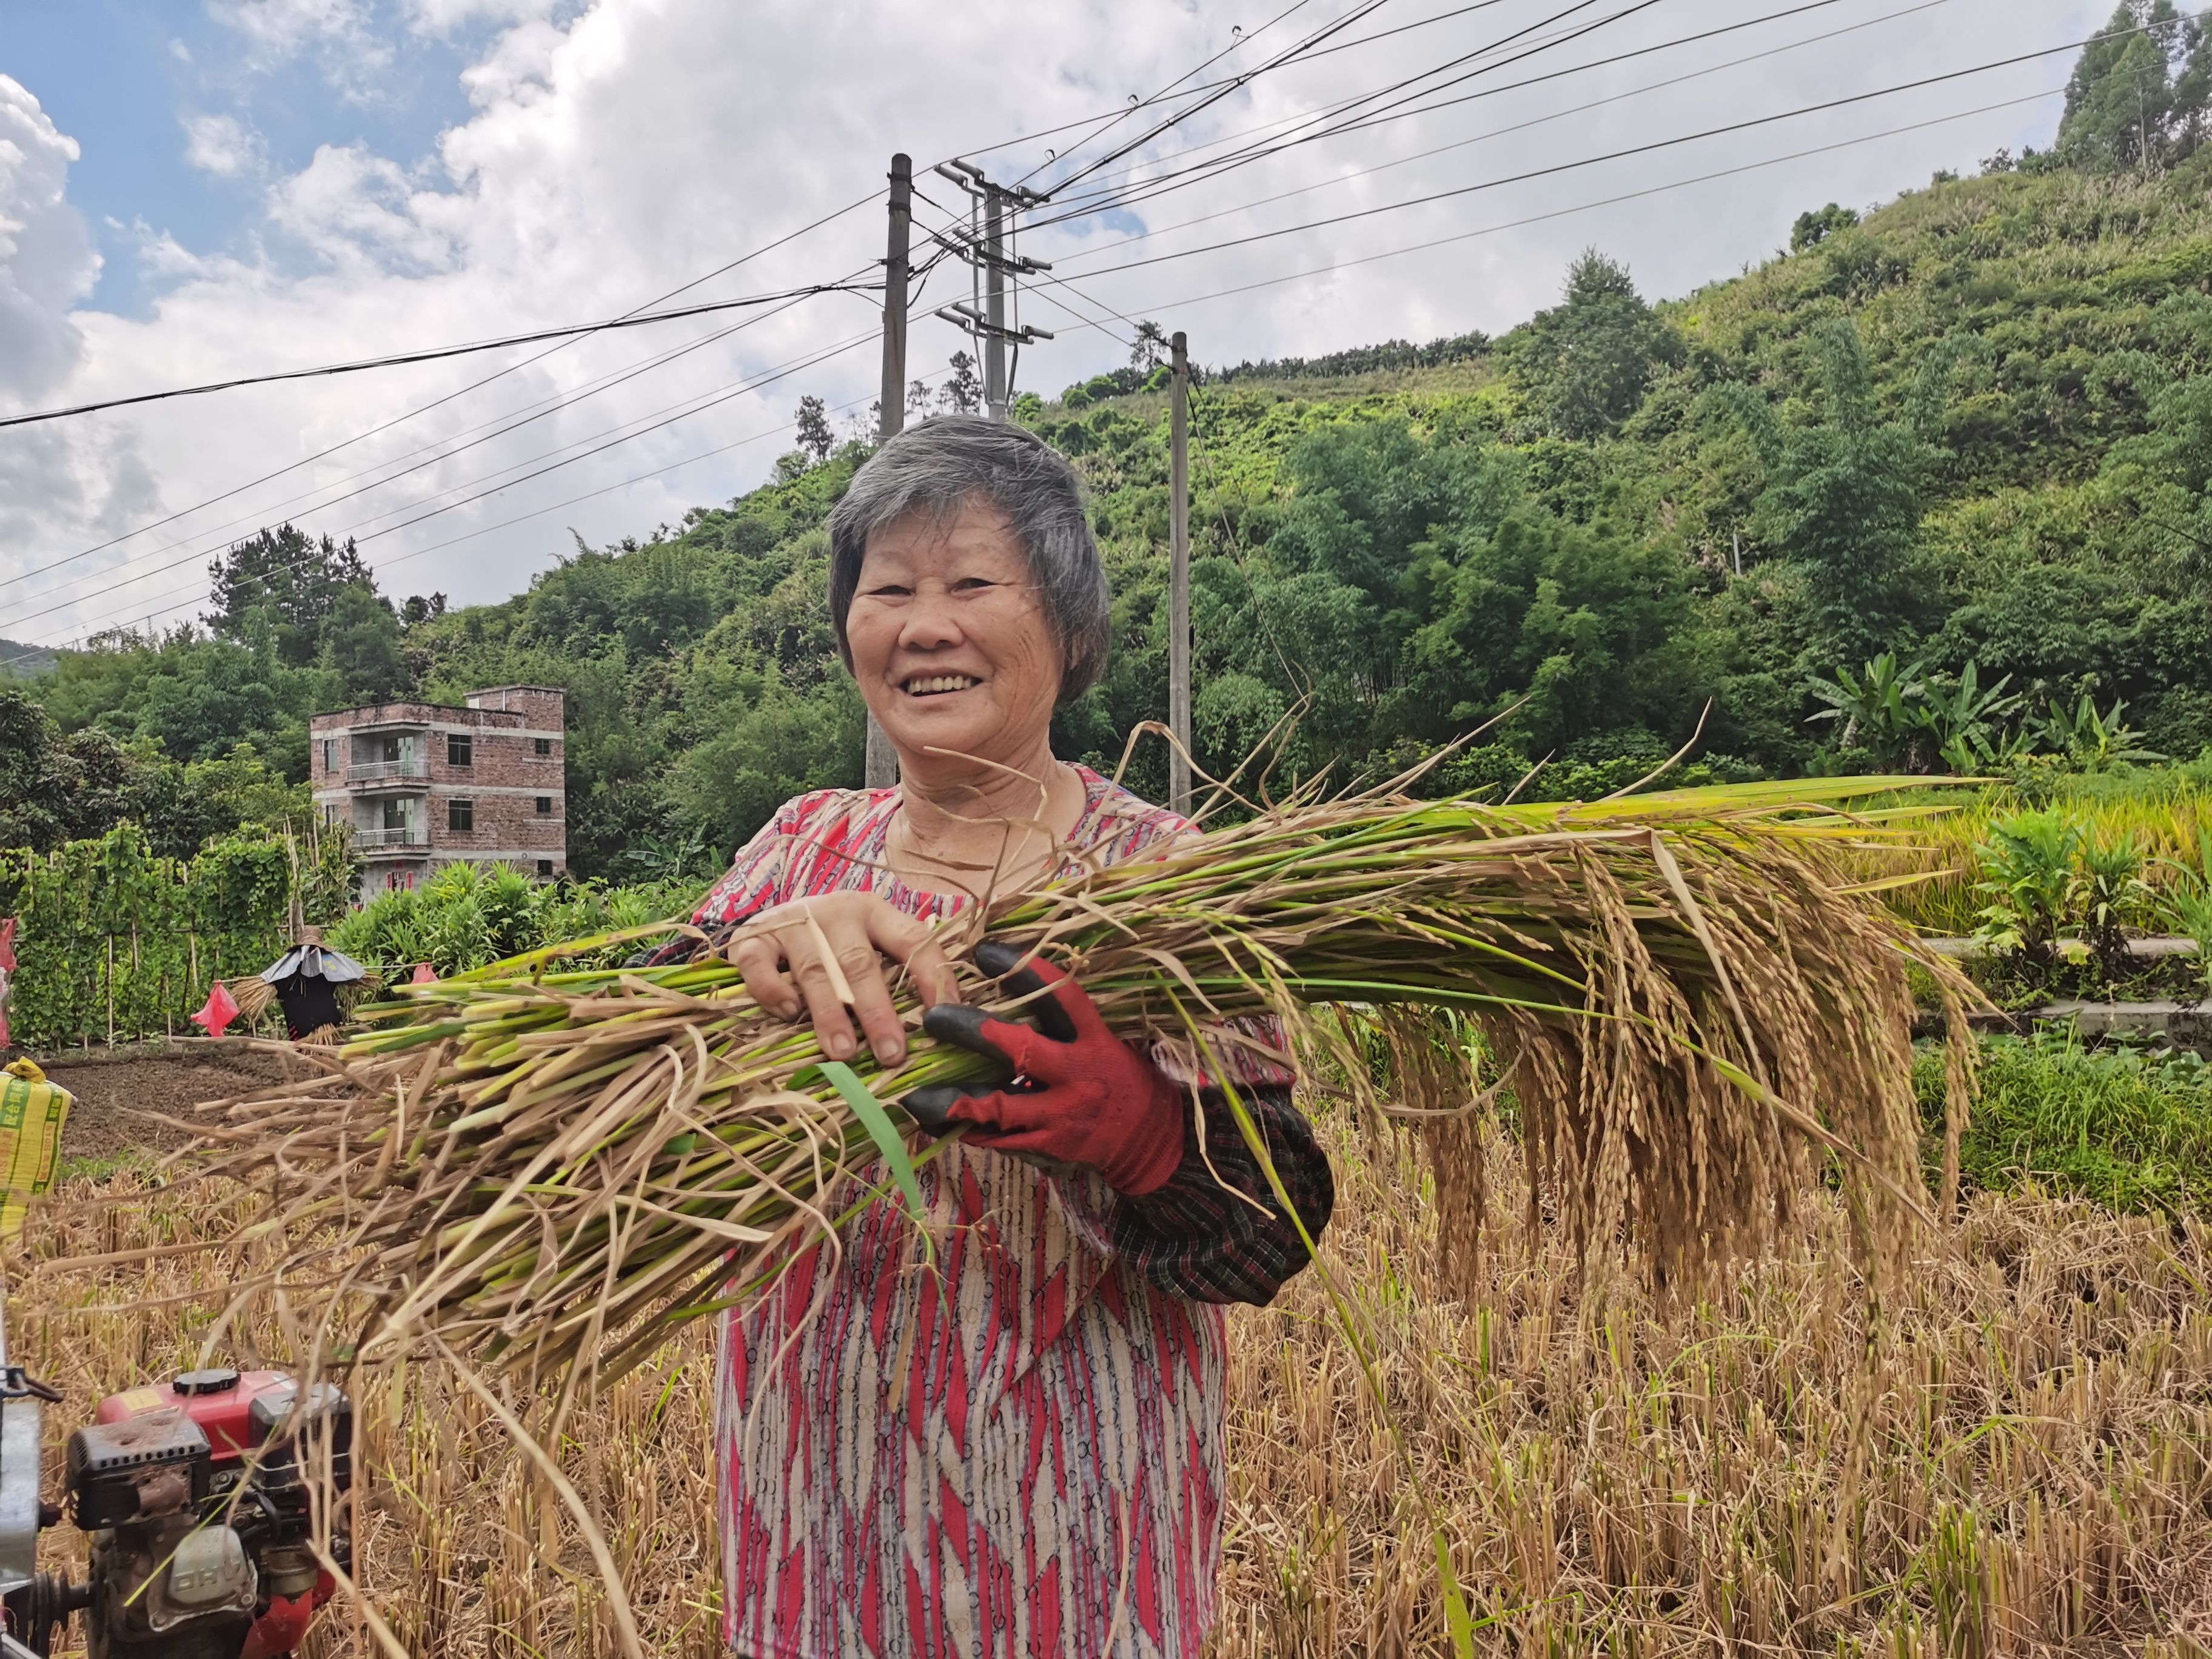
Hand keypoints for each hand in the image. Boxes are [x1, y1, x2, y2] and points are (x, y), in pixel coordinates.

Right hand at [727, 892, 958, 1068]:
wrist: (771, 917)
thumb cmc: (831, 941)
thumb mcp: (867, 943)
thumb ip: (892, 973)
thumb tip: (929, 1027)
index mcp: (873, 912)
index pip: (912, 939)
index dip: (932, 976)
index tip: (943, 1018)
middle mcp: (835, 912)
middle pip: (860, 963)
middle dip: (877, 1011)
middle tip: (890, 1052)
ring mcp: (792, 922)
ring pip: (815, 970)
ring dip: (830, 1014)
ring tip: (843, 1052)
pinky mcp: (753, 937)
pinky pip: (760, 966)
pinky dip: (774, 991)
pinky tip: (790, 1014)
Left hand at [904, 942, 1185, 1195]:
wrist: (1149, 1139)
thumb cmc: (1120, 1077)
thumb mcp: (1106, 1040)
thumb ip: (1064, 1022)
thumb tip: (1010, 986)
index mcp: (1095, 1040)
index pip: (1062, 998)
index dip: (1025, 973)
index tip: (986, 952)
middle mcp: (1078, 1075)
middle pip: (1023, 1050)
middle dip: (975, 1033)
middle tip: (934, 1017)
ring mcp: (1062, 1114)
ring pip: (1002, 1105)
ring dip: (956, 1098)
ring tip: (914, 1094)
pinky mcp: (1049, 1145)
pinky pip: (1002, 1140)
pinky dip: (968, 1130)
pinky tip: (936, 1122)